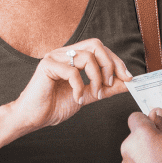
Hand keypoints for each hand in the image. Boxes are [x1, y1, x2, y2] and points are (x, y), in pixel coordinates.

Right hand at [9, 38, 131, 131]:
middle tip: (112, 83)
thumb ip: (106, 88)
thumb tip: (127, 83)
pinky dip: (79, 87)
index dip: (116, 61)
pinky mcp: (47, 65)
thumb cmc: (55, 105)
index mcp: (73, 57)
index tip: (128, 78)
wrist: (33, 117)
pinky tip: (77, 99)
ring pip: (86, 57)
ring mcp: (55, 57)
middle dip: (109, 64)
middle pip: (95, 44)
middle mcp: (64, 53)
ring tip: (93, 95)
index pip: (100, 49)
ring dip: (96, 79)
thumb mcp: (88, 95)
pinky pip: (73, 72)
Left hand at [122, 108, 161, 162]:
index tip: (155, 125)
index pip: (135, 118)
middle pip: (134, 138)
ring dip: (144, 157)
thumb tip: (155, 115)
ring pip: (133, 156)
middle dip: (145, 141)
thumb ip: (161, 128)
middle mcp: (128, 147)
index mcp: (140, 133)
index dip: (146, 121)